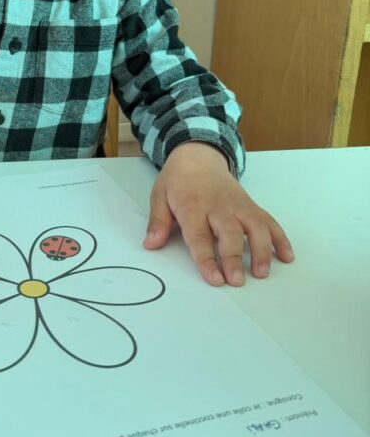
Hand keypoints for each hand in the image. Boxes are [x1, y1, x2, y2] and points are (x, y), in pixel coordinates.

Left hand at [143, 142, 294, 285]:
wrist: (198, 155)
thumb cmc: (178, 180)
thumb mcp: (159, 196)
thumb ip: (158, 222)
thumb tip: (151, 245)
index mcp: (193, 207)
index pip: (200, 237)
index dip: (207, 259)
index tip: (214, 278)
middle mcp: (218, 207)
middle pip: (230, 234)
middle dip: (234, 258)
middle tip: (237, 281)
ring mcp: (238, 205)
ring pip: (255, 227)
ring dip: (261, 250)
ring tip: (262, 273)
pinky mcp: (251, 205)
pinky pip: (268, 221)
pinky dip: (280, 238)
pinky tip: (286, 256)